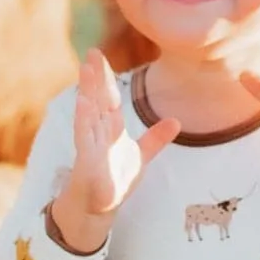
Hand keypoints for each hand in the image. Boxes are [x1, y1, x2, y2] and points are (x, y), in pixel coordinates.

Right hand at [51, 49, 178, 251]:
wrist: (100, 207)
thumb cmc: (115, 180)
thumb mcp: (141, 157)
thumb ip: (155, 139)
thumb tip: (176, 122)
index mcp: (110, 128)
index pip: (109, 98)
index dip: (106, 77)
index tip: (101, 55)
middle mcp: (98, 132)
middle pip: (98, 99)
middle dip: (95, 76)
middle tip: (92, 52)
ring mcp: (91, 144)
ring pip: (90, 112)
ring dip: (88, 90)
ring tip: (87, 69)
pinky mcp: (87, 159)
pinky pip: (85, 135)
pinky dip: (84, 119)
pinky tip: (83, 103)